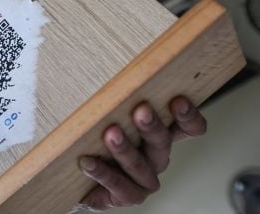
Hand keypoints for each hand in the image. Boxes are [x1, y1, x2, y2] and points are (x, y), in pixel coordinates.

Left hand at [77, 96, 206, 210]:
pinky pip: (118, 186)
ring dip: (125, 150)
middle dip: (152, 126)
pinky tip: (87, 161)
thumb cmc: (96, 139)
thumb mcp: (108, 114)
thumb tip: (109, 71)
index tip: (178, 100)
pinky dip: (102, 172)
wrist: (78, 176)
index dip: (188, 116)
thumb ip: (116, 99)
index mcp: (159, 135)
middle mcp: (156, 158)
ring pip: (139, 165)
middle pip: (163, 143)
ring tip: (110, 134)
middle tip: (140, 110)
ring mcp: (143, 179)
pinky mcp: (126, 195)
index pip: (189, 128)